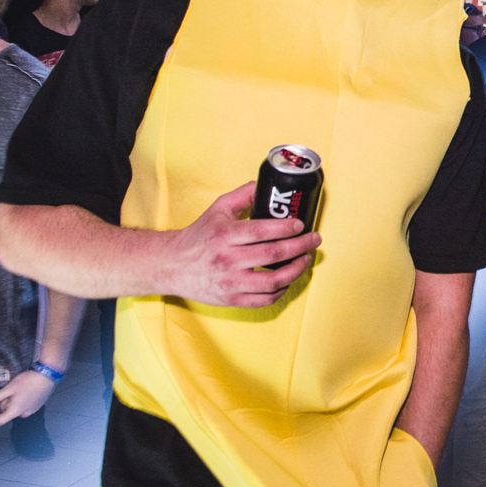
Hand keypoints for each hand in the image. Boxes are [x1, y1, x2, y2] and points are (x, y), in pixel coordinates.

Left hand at [0, 370, 56, 425]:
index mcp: (15, 411)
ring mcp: (32, 411)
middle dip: (4, 403)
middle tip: (8, 391)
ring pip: (16, 409)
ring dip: (13, 402)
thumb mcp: (9, 388)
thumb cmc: (27, 381)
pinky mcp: (37, 406)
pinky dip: (21, 401)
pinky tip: (25, 391)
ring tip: (17, 390)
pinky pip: (25, 407)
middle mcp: (23, 414)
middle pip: (7, 413)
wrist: (47, 376)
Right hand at [160, 183, 320, 307]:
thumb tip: (268, 186)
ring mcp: (230, 282)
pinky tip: (288, 280)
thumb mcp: (217, 209)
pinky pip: (264, 300)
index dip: (285, 228)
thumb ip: (243, 195)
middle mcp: (227, 260)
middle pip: (272, 254)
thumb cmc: (199, 236)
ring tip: (305, 260)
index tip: (301, 224)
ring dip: (296, 270)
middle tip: (314, 240)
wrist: (172, 265)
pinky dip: (281, 291)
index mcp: (224, 235)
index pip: (261, 230)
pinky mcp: (231, 300)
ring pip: (272, 281)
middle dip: (300, 246)